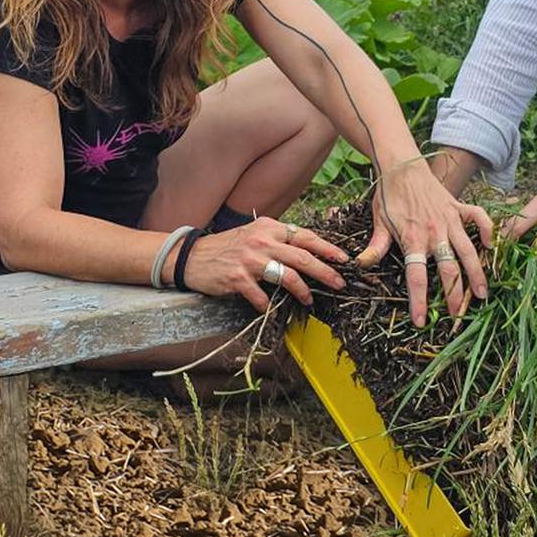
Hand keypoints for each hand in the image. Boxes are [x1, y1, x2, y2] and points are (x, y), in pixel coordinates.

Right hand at [182, 217, 349, 312]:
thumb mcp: (254, 234)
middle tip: (339, 284)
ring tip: (309, 299)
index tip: (344, 260)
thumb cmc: (227, 248)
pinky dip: (268, 305)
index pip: (306, 237)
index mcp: (269, 227)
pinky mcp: (238, 278)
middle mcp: (262, 241)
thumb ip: (278, 240)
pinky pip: (262, 296)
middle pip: (303, 258)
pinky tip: (269, 309)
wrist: (191, 257)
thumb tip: (308, 252)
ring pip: (288, 277)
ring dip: (303, 291)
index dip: (328, 249)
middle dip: (326, 272)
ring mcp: (250, 260)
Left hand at [357, 160, 494, 326]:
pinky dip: (488, 232)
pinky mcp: (460, 207)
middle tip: (458, 316)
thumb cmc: (388, 196)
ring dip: (477, 274)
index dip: (419, 301)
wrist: (401, 166)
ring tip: (482, 295)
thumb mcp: (378, 223)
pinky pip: (479, 219)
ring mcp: (450, 220)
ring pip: (469, 251)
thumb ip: (374, 247)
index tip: (420, 321)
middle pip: (449, 270)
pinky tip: (491, 248)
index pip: (417, 277)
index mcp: (413, 240)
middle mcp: (435, 233)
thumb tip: (360, 266)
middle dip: (454, 296)